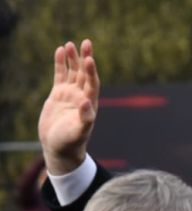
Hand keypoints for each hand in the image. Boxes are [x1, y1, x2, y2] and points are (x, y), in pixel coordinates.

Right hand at [38, 39, 99, 174]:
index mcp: (90, 104)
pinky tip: (60, 51)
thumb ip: (85, 117)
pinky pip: (61, 76)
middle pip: (85, 73)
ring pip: (73, 72)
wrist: (59, 147)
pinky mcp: (59, 94)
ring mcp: (70, 94)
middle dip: (85, 58)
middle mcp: (82, 96)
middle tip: (86, 42)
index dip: (92, 71)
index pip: (93, 83)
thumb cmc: (71, 142)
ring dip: (73, 59)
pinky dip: (61, 64)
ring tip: (70, 44)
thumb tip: (87, 102)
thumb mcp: (79, 131)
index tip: (90, 59)